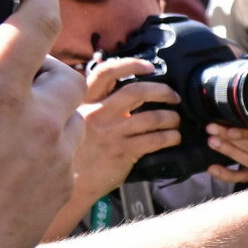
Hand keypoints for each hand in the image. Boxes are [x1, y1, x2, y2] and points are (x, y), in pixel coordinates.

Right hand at [0, 0, 81, 247]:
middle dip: (35, 61)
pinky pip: (62, 154)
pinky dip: (42, 144)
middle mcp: (40, 121)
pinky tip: (2, 160)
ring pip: (68, 114)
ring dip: (41, 106)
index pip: (36, 21)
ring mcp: (56, 160)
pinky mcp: (58, 192)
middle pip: (60, 71)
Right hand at [71, 58, 178, 202]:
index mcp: (85, 102)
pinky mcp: (123, 152)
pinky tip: (173, 138)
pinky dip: (170, 137)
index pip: (106, 72)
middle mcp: (98, 113)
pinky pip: (156, 139)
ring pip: (152, 117)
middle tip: (174, 97)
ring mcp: (111, 133)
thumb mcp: (78, 121)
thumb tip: (126, 94)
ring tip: (175, 121)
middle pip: (137, 92)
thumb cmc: (78, 151)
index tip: (149, 66)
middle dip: (163, 91)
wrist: (72, 183)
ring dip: (171, 118)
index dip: (130, 64)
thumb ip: (98, 105)